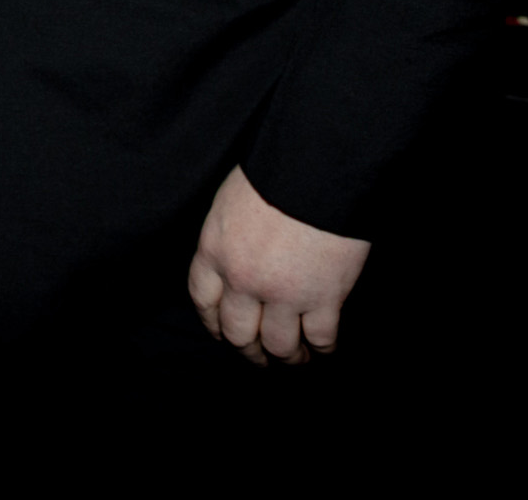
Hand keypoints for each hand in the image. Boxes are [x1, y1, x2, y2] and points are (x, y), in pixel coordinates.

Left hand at [185, 166, 370, 365]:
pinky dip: (323, 347)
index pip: (203, 300)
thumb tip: (238, 253)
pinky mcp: (324, 298)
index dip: (212, 322)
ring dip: (287, 358)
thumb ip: (229, 235)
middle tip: (258, 357)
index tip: (221, 332)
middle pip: (237, 333)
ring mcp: (284, 293)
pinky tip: (324, 347)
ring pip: (278, 345)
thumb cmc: (274, 172)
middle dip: (247, 351)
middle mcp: (243, 280)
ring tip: (296, 359)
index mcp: (214, 251)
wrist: (316, 168)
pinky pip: (320, 337)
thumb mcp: (231, 201)